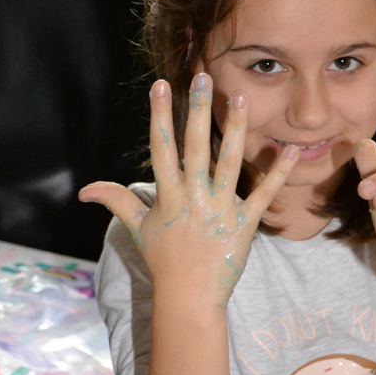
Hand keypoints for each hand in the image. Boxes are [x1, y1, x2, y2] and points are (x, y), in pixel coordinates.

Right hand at [79, 74, 298, 307]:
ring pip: (229, 162)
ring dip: (235, 130)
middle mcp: (193, 197)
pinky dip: (279, 173)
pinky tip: (291, 150)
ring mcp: (220, 209)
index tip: (161, 86)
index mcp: (168, 195)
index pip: (162, 148)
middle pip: (195, 147)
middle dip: (198, 111)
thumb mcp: (137, 228)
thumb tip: (85, 190)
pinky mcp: (245, 223)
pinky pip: (264, 194)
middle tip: (203, 78)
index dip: (160, 115)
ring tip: (240, 99)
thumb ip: (116, 201)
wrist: (190, 296)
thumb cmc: (163, 260)